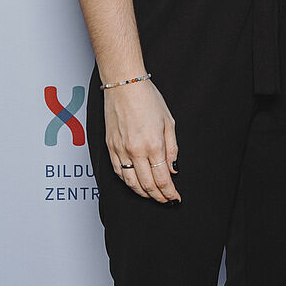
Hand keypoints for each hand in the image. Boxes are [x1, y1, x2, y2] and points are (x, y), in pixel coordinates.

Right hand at [103, 80, 180, 202]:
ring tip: (153, 195)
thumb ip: (172, 148)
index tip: (175, 198)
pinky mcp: (110, 147)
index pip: (162, 179)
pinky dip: (127, 182)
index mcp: (153, 145)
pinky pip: (118, 173)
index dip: (169, 193)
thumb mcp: (168, 121)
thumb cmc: (147, 98)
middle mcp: (135, 151)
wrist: (123, 84)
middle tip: (166, 200)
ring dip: (143, 193)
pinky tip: (135, 184)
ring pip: (130, 183)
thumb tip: (173, 169)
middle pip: (147, 185)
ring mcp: (120, 150)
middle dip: (158, 197)